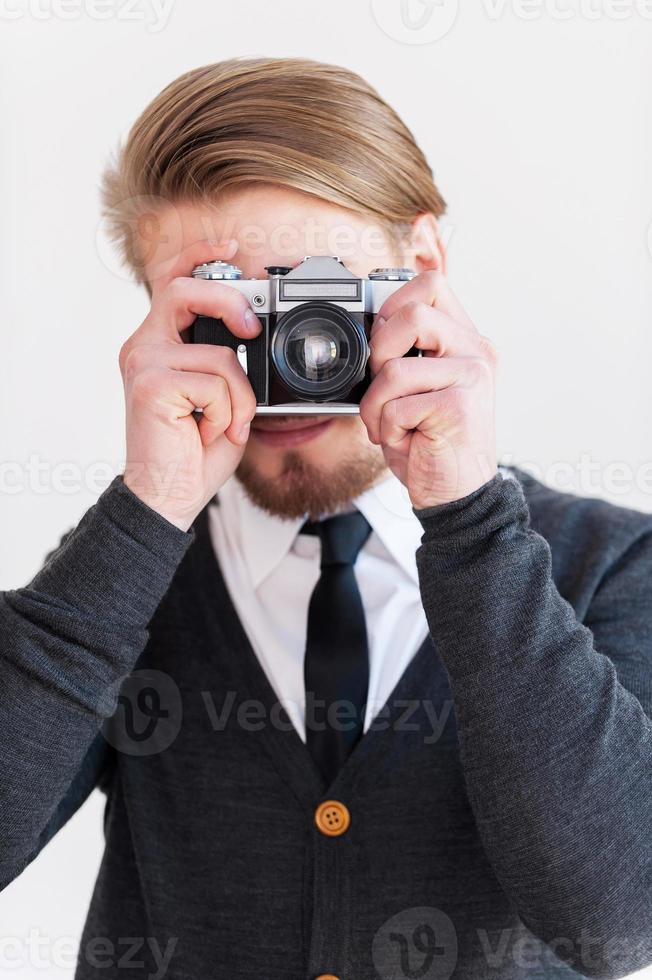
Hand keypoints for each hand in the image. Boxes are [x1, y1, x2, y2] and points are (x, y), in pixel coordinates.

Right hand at [120, 239, 260, 530]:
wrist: (168, 495)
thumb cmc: (194, 450)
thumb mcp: (221, 396)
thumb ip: (227, 361)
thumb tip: (252, 333)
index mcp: (160, 344)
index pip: (174, 281)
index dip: (200, 254)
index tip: (232, 247)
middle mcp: (144, 346)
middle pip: (186, 289)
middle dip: (230, 302)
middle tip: (252, 331)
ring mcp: (143, 362)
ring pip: (218, 353)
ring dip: (238, 397)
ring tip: (223, 423)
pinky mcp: (150, 384)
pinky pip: (214, 382)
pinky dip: (227, 413)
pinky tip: (208, 433)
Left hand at [359, 270, 496, 508]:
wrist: (457, 493)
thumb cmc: (430, 441)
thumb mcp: (416, 389)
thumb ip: (405, 353)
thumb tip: (368, 327)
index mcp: (467, 340)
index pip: (431, 285)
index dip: (393, 306)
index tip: (382, 346)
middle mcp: (476, 352)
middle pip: (413, 313)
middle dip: (378, 352)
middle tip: (382, 385)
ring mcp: (472, 377)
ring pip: (395, 368)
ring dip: (376, 404)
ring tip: (389, 424)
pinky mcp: (460, 407)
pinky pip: (396, 406)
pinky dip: (386, 428)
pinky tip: (405, 440)